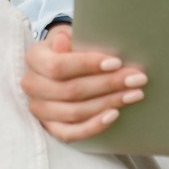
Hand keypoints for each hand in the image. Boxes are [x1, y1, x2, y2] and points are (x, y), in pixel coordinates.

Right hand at [21, 25, 147, 142]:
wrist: (64, 64)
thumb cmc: (71, 46)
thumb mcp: (70, 35)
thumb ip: (68, 38)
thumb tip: (63, 41)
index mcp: (34, 58)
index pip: (58, 66)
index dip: (87, 65)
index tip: (116, 62)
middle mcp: (31, 85)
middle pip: (70, 91)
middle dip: (107, 84)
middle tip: (136, 79)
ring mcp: (39, 109)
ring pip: (74, 112)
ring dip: (107, 103)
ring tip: (134, 94)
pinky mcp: (50, 127)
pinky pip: (70, 133)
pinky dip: (94, 126)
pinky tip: (114, 115)